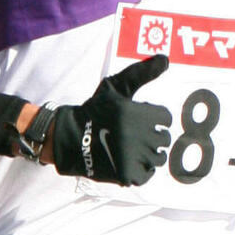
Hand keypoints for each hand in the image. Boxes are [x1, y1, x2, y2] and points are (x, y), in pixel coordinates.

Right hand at [49, 55, 171, 185]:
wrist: (69, 138)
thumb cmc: (94, 110)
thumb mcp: (115, 87)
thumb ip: (141, 73)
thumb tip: (164, 59)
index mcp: (136, 113)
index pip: (165, 118)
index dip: (154, 118)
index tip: (140, 119)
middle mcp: (136, 135)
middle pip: (163, 139)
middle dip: (152, 136)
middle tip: (135, 135)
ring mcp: (132, 157)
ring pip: (158, 158)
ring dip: (149, 154)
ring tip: (134, 149)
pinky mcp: (126, 174)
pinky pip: (147, 174)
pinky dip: (142, 170)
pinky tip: (130, 162)